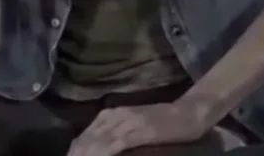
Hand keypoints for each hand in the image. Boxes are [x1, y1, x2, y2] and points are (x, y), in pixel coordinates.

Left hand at [67, 101, 214, 155]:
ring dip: (85, 155)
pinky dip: (101, 153)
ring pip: (96, 142)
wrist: (189, 113)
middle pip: (85, 141)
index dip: (75, 152)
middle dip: (76, 155)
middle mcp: (114, 116)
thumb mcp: (134, 126)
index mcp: (111, 115)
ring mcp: (126, 122)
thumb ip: (117, 135)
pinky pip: (114, 144)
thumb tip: (102, 148)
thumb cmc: (164, 122)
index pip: (84, 137)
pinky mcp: (138, 130)